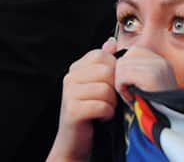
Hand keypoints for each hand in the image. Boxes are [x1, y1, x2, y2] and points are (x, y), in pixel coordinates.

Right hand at [48, 39, 118, 161]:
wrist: (75, 142)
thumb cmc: (91, 113)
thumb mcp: (99, 86)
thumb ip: (105, 64)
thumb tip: (112, 42)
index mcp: (76, 68)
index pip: (102, 55)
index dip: (115, 70)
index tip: (112, 86)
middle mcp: (70, 77)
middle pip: (106, 71)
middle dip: (115, 89)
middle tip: (110, 101)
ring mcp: (68, 92)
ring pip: (106, 89)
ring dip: (112, 103)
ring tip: (105, 110)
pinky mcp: (72, 110)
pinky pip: (102, 106)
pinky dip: (107, 114)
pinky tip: (101, 118)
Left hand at [113, 45, 177, 103]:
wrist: (168, 127)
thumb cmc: (149, 109)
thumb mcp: (138, 84)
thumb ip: (126, 66)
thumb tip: (107, 45)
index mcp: (160, 61)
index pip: (131, 52)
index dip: (125, 69)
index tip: (132, 86)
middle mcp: (161, 61)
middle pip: (125, 57)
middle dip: (122, 77)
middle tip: (132, 94)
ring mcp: (158, 67)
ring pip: (121, 66)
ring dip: (121, 84)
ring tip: (133, 96)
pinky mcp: (152, 76)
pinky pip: (123, 75)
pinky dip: (122, 89)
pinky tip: (133, 99)